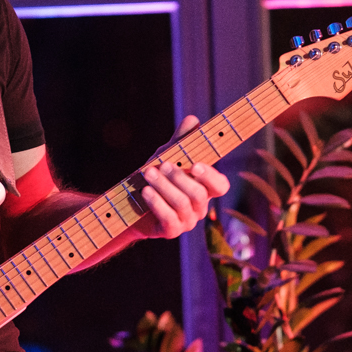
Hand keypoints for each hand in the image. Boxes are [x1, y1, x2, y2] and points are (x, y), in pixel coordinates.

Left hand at [133, 115, 229, 239]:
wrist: (131, 204)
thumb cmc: (156, 177)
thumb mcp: (167, 155)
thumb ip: (181, 140)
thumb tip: (193, 120)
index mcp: (205, 189)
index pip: (220, 186)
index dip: (211, 177)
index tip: (196, 165)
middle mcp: (200, 207)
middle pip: (199, 195)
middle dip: (180, 178)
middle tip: (163, 165)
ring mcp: (187, 221)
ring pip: (182, 205)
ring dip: (164, 187)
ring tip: (148, 173)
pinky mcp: (171, 231)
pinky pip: (169, 219)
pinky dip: (156, 203)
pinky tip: (145, 191)